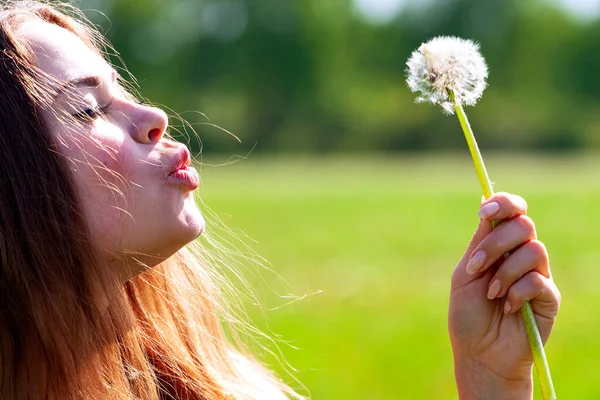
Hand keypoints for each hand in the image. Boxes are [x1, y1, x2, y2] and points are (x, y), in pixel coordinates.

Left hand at [449, 192, 559, 399]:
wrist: (479, 352)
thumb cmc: (468, 314)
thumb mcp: (465, 274)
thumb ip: (479, 242)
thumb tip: (485, 202)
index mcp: (499, 245)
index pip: (512, 211)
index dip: (503, 204)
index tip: (484, 212)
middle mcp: (520, 255)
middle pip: (523, 225)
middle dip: (495, 243)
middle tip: (477, 267)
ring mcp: (537, 274)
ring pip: (533, 250)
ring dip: (504, 272)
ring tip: (491, 294)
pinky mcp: (549, 297)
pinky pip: (538, 280)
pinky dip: (517, 292)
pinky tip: (508, 307)